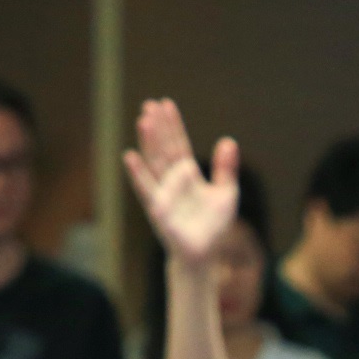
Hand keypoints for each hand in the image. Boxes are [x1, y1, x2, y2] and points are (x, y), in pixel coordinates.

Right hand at [121, 98, 240, 267]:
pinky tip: (130, 156)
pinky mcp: (158, 209)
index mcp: (187, 174)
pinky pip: (146, 189)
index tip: (166, 104)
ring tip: (143, 120)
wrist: (204, 254)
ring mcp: (164, 193)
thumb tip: (228, 140)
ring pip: (154, 162)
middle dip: (158, 127)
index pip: (179, 143)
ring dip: (148, 142)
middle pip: (164, 148)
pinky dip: (138, 173)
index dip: (173, 125)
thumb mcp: (226, 193)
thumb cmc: (213, 226)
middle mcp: (172, 180)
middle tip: (150, 104)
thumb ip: (225, 168)